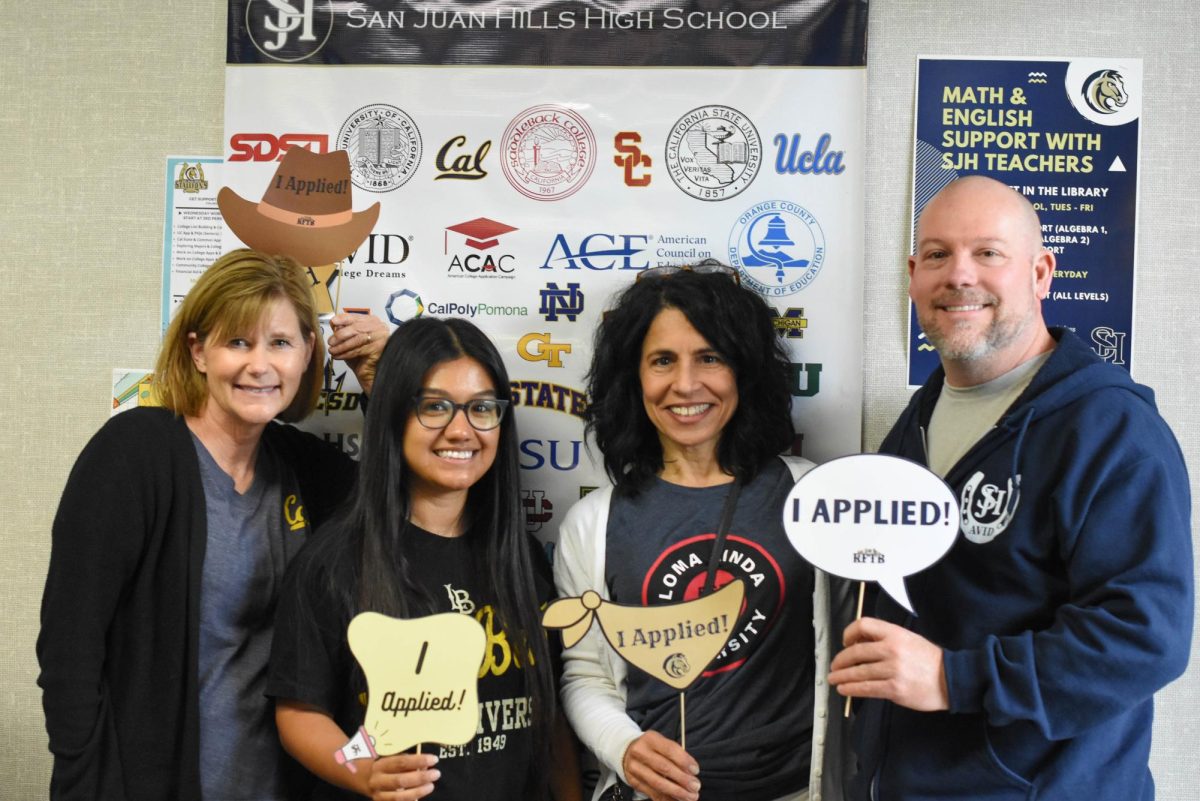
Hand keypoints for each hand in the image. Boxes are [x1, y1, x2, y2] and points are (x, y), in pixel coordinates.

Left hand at [327, 313, 387, 393]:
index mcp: (372, 321)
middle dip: (340, 335)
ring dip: (341, 346)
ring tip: (333, 350)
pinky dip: (346, 353)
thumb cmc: (362, 356)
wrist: (371, 372)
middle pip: (355, 328)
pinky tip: (338, 356)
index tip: (333, 322)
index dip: (343, 319)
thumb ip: (346, 331)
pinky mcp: (377, 349)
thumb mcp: (352, 340)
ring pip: (356, 340)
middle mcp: (378, 327)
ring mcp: (380, 338)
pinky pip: (358, 350)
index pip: (356, 317)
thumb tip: (334, 325)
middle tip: (331, 341)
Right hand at [365, 752, 439, 800]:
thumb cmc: (381, 764)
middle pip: (400, 781)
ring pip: (398, 797)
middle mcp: (377, 780)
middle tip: (436, 773)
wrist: (359, 776)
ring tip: (430, 786)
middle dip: (420, 778)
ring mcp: (377, 795)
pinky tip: (419, 798)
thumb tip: (425, 765)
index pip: (401, 762)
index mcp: (379, 764)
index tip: (433, 759)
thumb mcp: (389, 757)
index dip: (418, 761)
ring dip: (418, 792)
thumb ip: (406, 761)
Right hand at [621, 730, 699, 800]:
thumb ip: (676, 755)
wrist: (626, 751)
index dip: (684, 761)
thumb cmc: (652, 748)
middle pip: (664, 768)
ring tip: (690, 796)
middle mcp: (640, 752)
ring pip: (658, 783)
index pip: (670, 749)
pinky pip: (652, 793)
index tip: (696, 770)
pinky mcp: (633, 781)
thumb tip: (691, 773)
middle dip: (682, 779)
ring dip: (677, 792)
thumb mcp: (662, 743)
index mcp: (650, 739)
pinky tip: (677, 800)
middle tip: (696, 786)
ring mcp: (635, 768)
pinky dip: (667, 799)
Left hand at [829, 617, 948, 711]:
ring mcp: (893, 670)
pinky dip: (851, 689)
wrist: (951, 679)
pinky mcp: (894, 689)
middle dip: (840, 660)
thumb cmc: (929, 660)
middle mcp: (892, 649)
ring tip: (834, 679)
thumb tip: (859, 644)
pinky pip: (866, 688)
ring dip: (842, 676)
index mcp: (895, 633)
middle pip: (855, 652)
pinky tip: (844, 690)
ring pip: (858, 672)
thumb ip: (886, 639)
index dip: (849, 633)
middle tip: (834, 666)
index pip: (863, 625)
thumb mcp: (909, 639)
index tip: (845, 642)